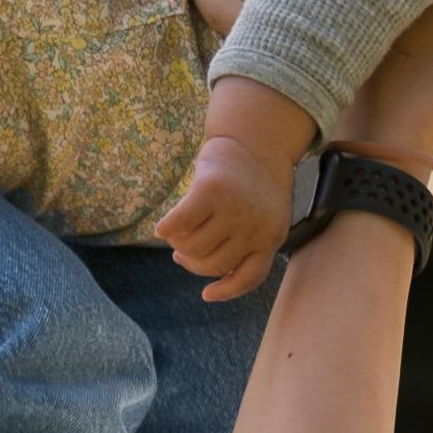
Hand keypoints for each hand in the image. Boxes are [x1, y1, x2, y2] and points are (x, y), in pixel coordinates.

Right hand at [155, 126, 305, 301]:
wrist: (258, 138)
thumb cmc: (254, 180)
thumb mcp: (264, 213)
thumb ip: (246, 240)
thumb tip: (201, 265)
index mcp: (271, 237)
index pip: (249, 277)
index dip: (226, 290)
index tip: (207, 294)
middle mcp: (255, 228)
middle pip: (211, 264)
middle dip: (191, 261)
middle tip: (182, 250)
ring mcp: (234, 210)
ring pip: (193, 247)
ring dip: (178, 243)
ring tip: (176, 232)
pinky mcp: (211, 192)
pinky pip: (179, 224)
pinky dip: (166, 229)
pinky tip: (161, 227)